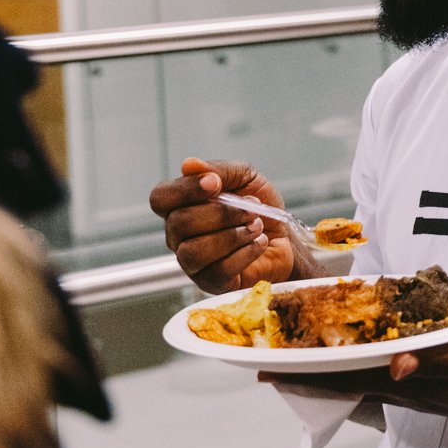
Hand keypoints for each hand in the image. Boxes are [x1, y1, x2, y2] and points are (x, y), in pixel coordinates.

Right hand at [149, 157, 297, 292]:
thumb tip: (189, 165)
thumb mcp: (246, 177)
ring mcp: (193, 262)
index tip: (215, 184)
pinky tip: (259, 243)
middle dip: (221, 213)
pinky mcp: (211, 283)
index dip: (184, 190)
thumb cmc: (260, 207)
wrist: (286, 238)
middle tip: (251, 209)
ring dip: (231, 236)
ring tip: (256, 227)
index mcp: (181, 206)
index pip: (161, 198)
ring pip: (193, 252)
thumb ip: (219, 170)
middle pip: (179, 224)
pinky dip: (244, 254)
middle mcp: (179, 235)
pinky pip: (217, 271)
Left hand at [271, 332, 447, 424]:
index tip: (270, 372)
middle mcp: (407, 392)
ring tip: (296, 364)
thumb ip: (436, 362)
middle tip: (266, 367)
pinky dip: (354, 369)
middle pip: (345, 384)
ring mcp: (416, 390)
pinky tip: (350, 362)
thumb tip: (394, 368)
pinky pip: (379, 376)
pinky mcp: (428, 383)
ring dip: (326, 374)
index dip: (309, 376)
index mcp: (412, 386)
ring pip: (359, 382)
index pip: (349, 380)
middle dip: (305, 377)